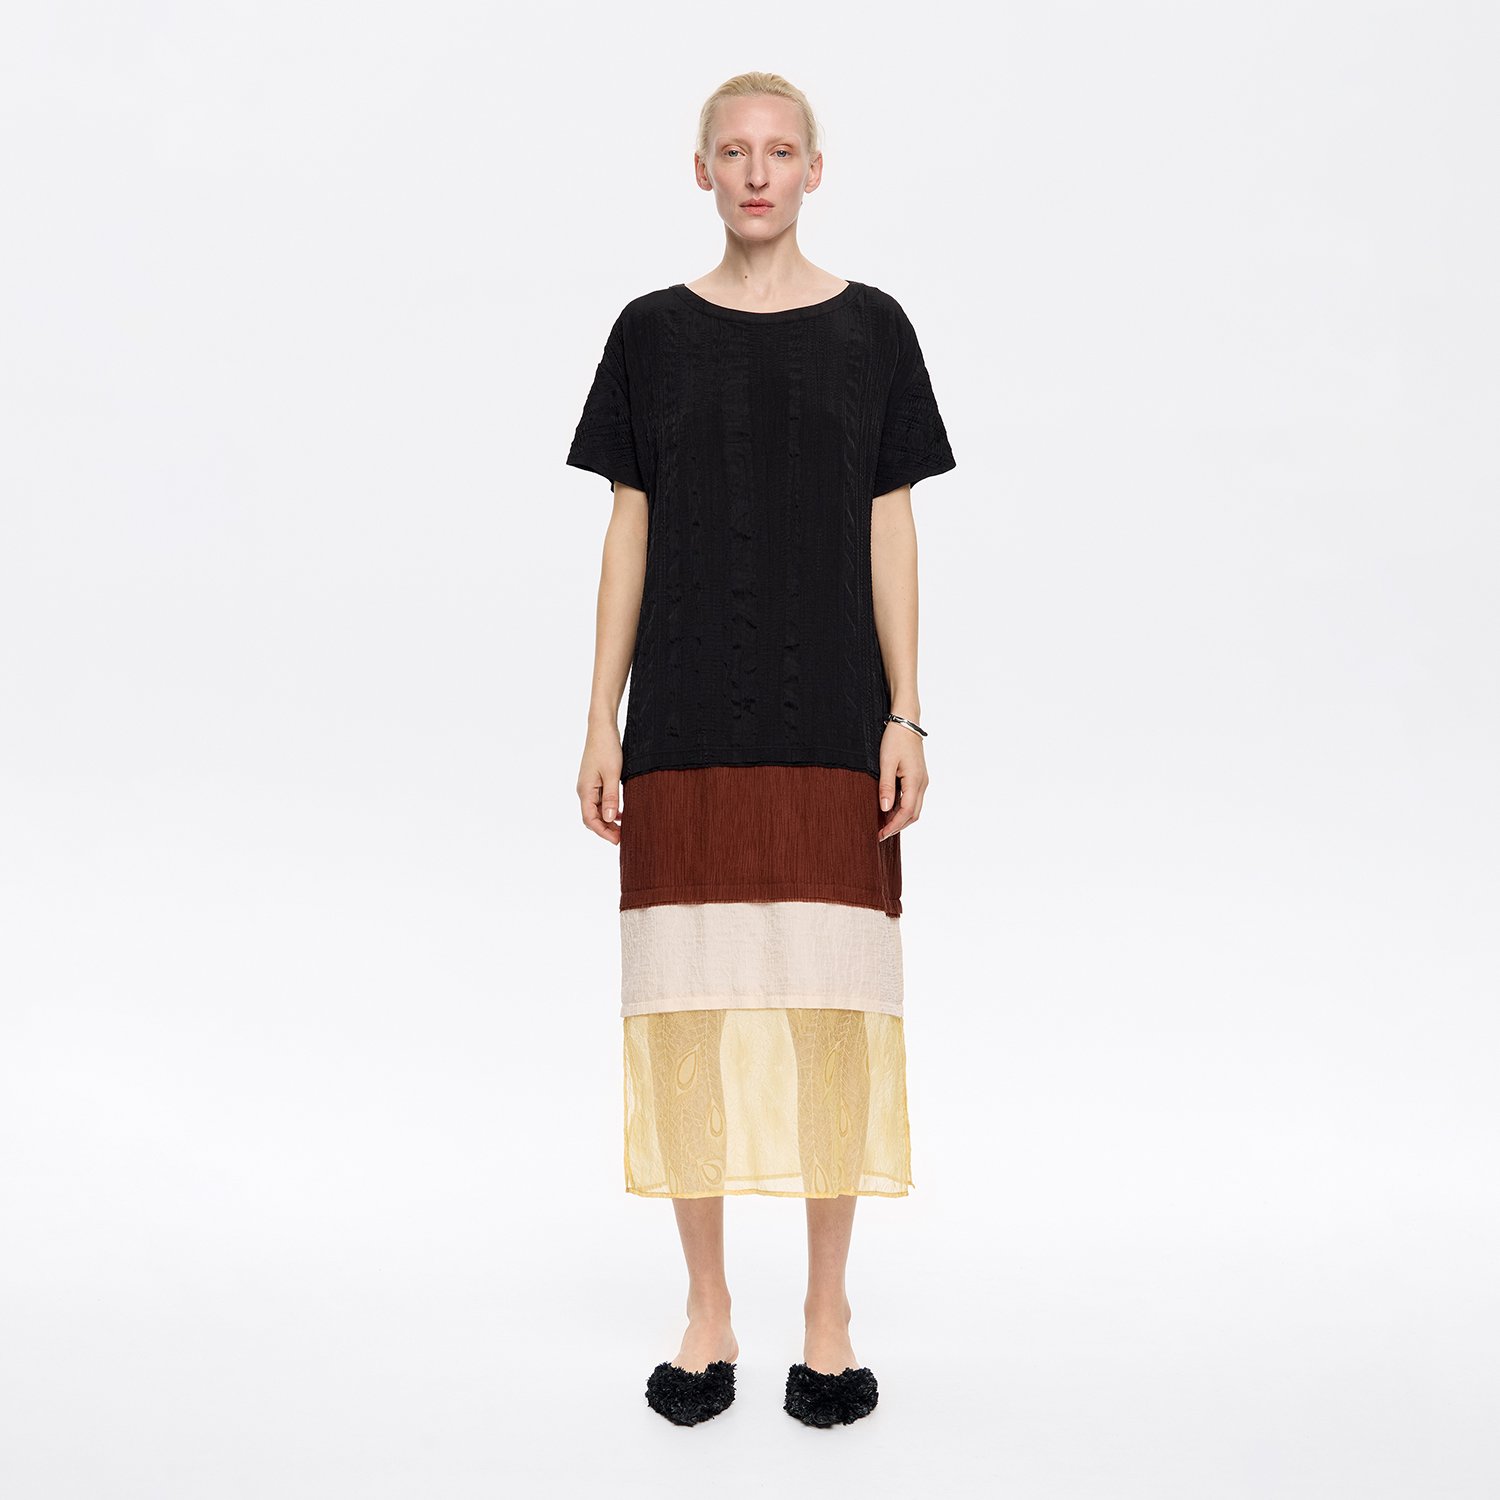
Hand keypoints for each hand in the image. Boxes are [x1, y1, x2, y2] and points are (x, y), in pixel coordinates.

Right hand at [578, 728, 624, 844]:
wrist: (602, 728)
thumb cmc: (606, 748)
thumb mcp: (612, 774)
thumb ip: (611, 798)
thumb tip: (610, 819)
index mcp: (585, 790)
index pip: (590, 820)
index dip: (603, 832)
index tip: (617, 840)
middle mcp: (584, 790)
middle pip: (592, 818)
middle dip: (606, 829)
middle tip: (623, 836)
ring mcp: (588, 786)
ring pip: (596, 810)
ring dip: (608, 820)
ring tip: (623, 827)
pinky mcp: (594, 781)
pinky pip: (599, 801)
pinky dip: (609, 809)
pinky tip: (620, 813)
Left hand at [877, 721, 926, 840]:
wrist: (906, 723)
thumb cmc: (895, 739)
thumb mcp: (886, 763)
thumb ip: (886, 787)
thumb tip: (885, 809)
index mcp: (915, 781)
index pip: (907, 812)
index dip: (894, 826)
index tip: (881, 835)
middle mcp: (922, 783)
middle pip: (913, 814)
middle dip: (898, 826)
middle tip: (880, 833)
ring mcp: (922, 780)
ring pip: (914, 808)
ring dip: (900, 818)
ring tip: (883, 824)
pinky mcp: (919, 777)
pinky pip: (913, 799)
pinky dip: (903, 808)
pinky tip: (890, 809)